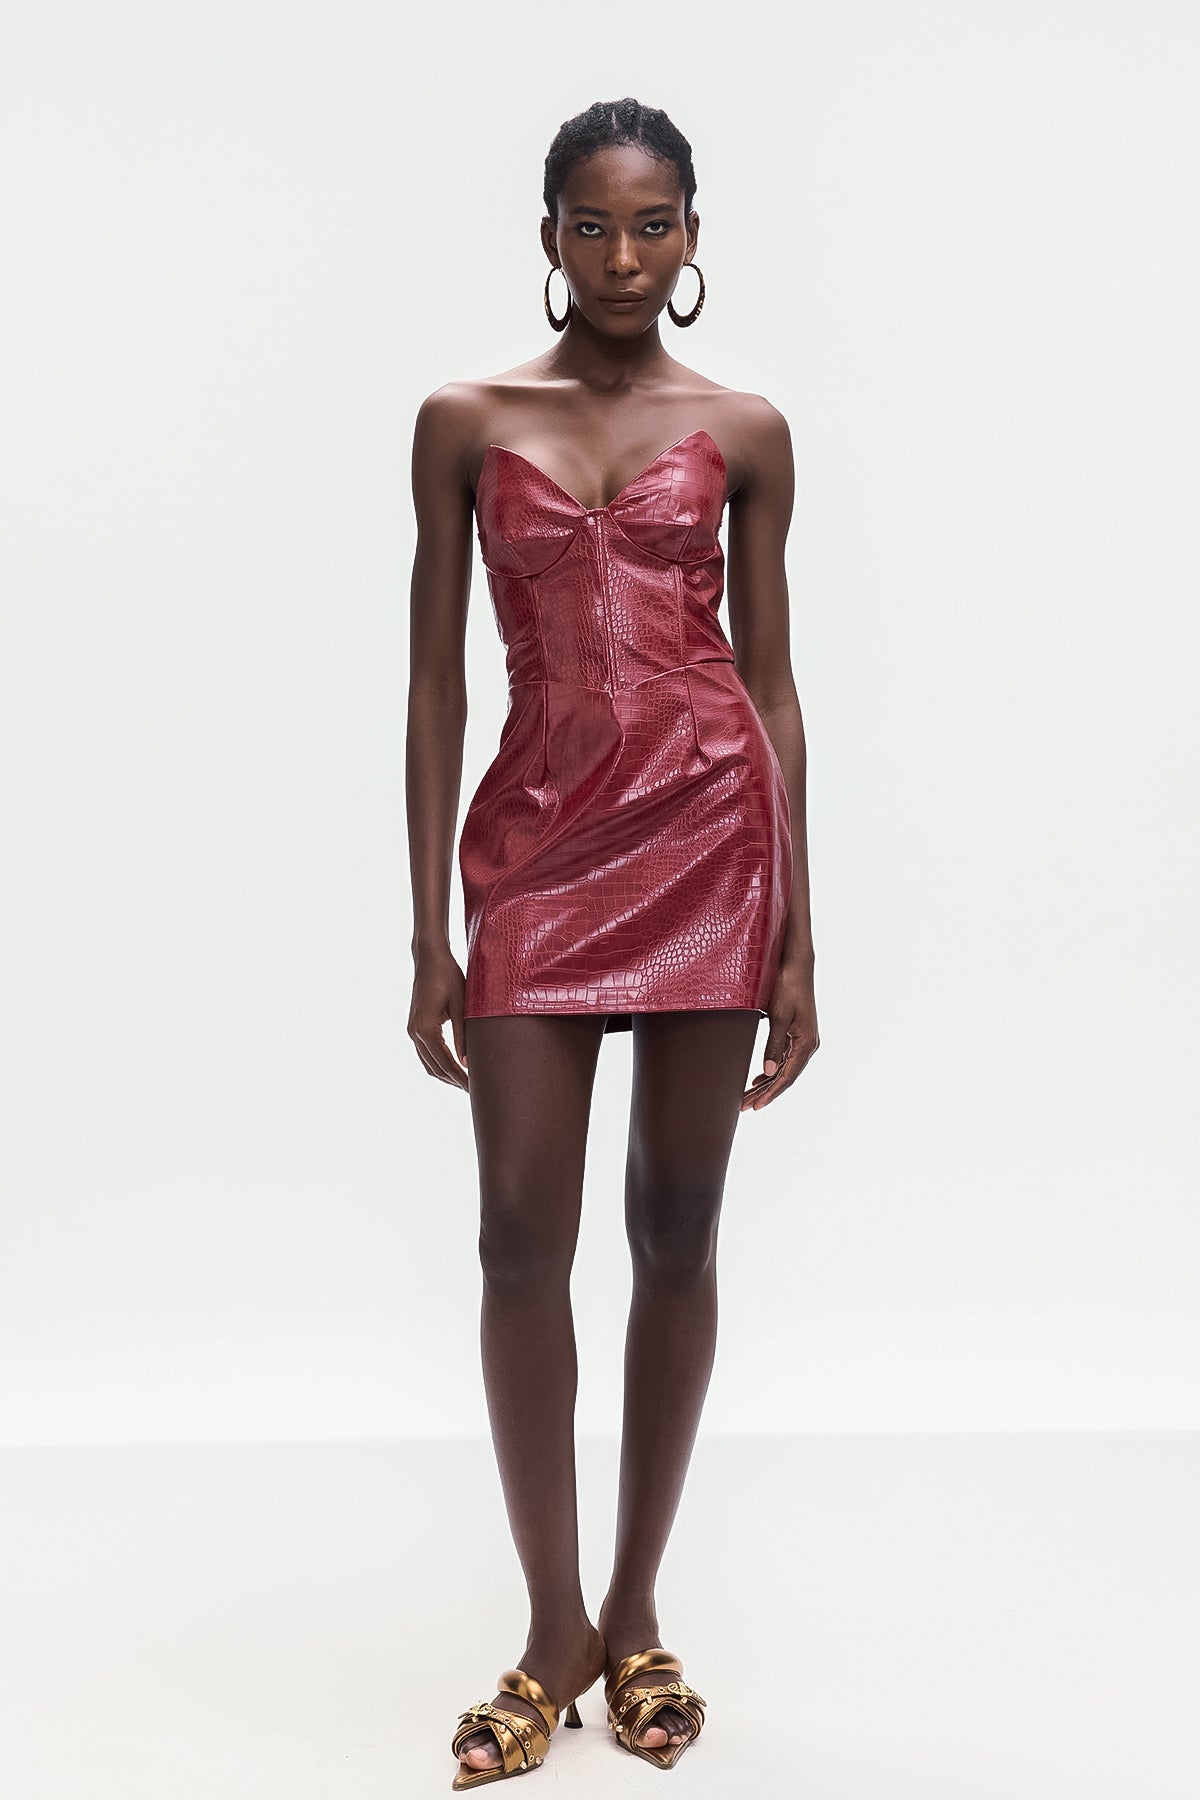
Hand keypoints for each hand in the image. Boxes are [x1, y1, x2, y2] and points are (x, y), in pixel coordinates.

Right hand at [407, 948, 469, 1091]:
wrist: (429, 959)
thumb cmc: (449, 976)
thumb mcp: (461, 1005)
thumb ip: (463, 1034)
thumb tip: (467, 1062)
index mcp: (425, 1029)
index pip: (445, 1062)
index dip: (460, 1078)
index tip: (474, 1088)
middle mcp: (414, 1033)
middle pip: (434, 1067)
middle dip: (453, 1081)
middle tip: (474, 1091)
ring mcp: (412, 1031)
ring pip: (427, 1063)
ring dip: (445, 1075)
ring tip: (464, 1083)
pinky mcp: (414, 1027)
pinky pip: (425, 1053)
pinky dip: (438, 1064)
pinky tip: (453, 1067)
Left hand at [740, 960, 818, 1111]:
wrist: (797, 964)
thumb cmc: (787, 986)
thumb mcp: (778, 1016)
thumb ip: (773, 1045)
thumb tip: (768, 1072)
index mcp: (806, 1043)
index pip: (786, 1077)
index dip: (770, 1094)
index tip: (755, 1106)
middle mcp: (808, 1045)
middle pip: (785, 1077)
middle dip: (765, 1093)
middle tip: (744, 1106)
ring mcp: (804, 1040)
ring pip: (784, 1069)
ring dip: (767, 1083)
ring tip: (748, 1096)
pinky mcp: (797, 1033)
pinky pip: (785, 1058)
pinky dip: (772, 1070)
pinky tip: (760, 1077)